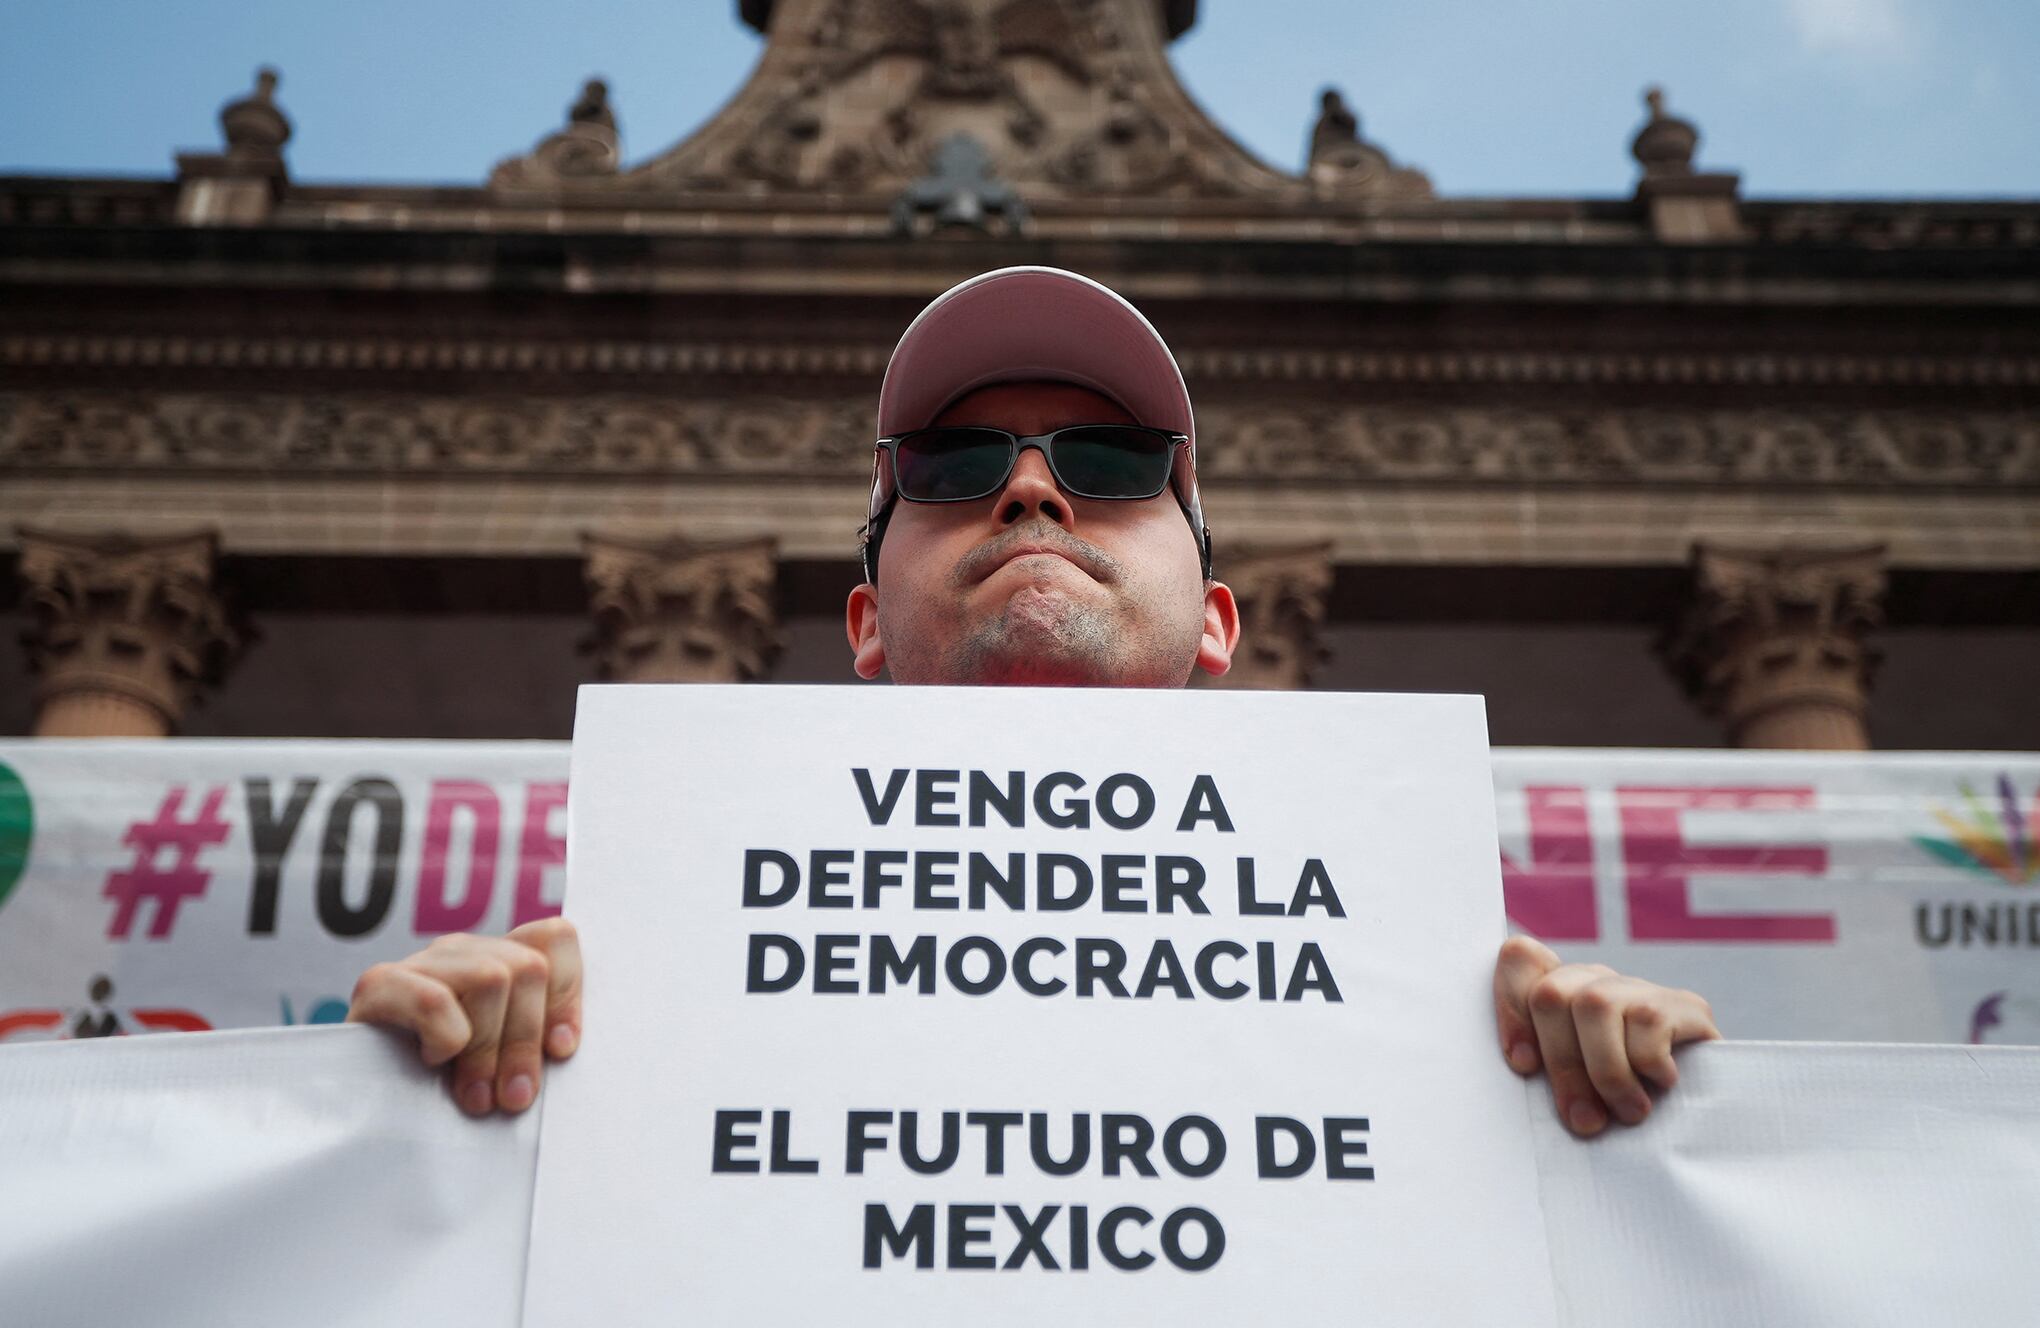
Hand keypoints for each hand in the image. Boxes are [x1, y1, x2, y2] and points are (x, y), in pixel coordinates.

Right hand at [347, 917, 581, 1115]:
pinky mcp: (378, 985)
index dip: (566, 995)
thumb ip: (527, 1042)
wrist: (354, 1105)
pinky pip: (434, 999)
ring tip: (473, 1094)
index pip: (555, 938)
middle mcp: (461, 951)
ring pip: (492, 978)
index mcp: (497, 959)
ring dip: (488, 1049)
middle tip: (510, 1097)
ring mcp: (420, 963)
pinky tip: (431, 1063)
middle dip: (525, 1041)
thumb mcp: (498, 1061)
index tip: (559, 1051)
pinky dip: (444, 1039)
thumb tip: (561, 1048)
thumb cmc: (439, 1087)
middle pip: (528, 968)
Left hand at [1492, 935, 1718, 1137]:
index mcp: (1559, 994)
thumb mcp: (1574, 1090)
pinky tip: (1662, 1087)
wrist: (1705, 1121)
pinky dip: (1649, 1064)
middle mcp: (1597, 981)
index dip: (1511, 1007)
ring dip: (1606, 1071)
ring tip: (1627, 1112)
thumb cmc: (1618, 1110)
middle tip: (1583, 1119)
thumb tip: (1534, 1083)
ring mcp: (1640, 989)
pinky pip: (1648, 1022)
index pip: (1520, 958)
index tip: (1523, 1065)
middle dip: (1562, 1064)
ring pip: (1595, 1005)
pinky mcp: (1685, 1006)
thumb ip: (1546, 1075)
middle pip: (1552, 994)